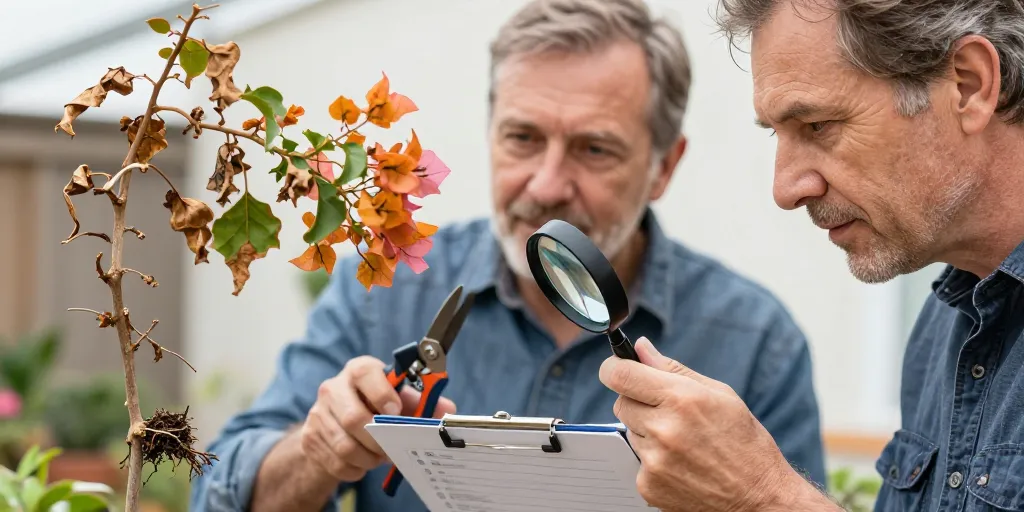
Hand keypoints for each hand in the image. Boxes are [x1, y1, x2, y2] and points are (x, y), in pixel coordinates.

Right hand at [299, 355, 456, 481]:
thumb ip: (422, 403)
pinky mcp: (309, 438)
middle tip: (391, 447)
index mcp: (357, 371)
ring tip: (379, 457)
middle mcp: (333, 388)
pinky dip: (355, 469)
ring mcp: (317, 414)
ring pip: (345, 446)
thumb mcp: (399, 401)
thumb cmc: (374, 407)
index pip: (365, 372)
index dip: (382, 393)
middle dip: (378, 440)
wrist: (334, 426)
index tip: (395, 411)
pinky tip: (362, 463)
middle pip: (354, 418)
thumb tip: (446, 410)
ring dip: (368, 458)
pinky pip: (336, 462)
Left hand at [599, 338, 818, 511]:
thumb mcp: (719, 394)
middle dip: (637, 400)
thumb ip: (673, 369)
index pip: (620, 375)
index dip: (613, 368)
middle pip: (621, 402)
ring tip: (681, 441)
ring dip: (646, 431)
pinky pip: (636, 460)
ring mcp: (654, 461)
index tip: (617, 368)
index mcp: (681, 399)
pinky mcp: (648, 486)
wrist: (758, 497)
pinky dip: (651, 459)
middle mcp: (663, 429)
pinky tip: (680, 463)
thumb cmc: (745, 443)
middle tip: (667, 411)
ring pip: (629, 431)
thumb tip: (641, 348)